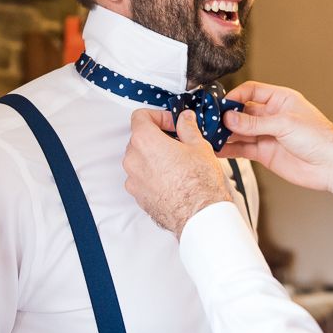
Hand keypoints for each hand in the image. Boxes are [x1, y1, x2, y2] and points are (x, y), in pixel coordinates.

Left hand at [123, 108, 231, 238]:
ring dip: (154, 156)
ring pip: (139, 158)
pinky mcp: (137, 195)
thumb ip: (187, 127)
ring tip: (177, 162)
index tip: (171, 123)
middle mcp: (133, 159)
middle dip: (157, 136)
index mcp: (144, 141)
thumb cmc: (200, 183)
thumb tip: (184, 119)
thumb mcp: (199, 146)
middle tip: (177, 141)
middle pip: (139, 138)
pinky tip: (172, 178)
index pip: (140, 116)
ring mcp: (133, 179)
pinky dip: (152, 174)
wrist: (200, 216)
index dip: (158, 116)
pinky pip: (141, 177)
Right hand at [221, 81, 332, 200]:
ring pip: (239, 131)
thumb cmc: (320, 139)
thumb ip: (255, 122)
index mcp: (279, 100)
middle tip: (210, 121)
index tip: (221, 104)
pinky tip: (219, 150)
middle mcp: (271, 116)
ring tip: (210, 136)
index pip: (250, 91)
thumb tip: (230, 117)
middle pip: (241, 112)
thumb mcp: (285, 124)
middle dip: (226, 116)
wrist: (332, 167)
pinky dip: (230, 149)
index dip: (235, 96)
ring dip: (225, 134)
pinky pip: (242, 149)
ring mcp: (267, 135)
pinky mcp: (264, 153)